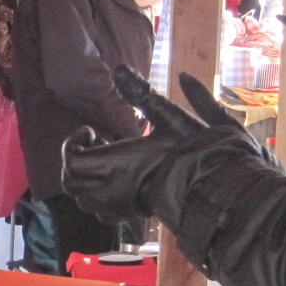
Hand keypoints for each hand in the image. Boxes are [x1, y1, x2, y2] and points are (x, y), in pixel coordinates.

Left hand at [61, 68, 252, 220]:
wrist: (215, 191)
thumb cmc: (194, 153)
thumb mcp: (170, 116)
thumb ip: (142, 94)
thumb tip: (118, 69)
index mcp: (116, 164)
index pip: (72, 161)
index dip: (72, 144)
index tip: (92, 131)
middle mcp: (111, 190)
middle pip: (70, 181)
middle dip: (75, 161)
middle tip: (96, 144)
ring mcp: (119, 206)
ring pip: (82, 199)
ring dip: (84, 180)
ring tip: (105, 162)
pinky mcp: (130, 216)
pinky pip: (100, 213)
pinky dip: (96, 199)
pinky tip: (114, 182)